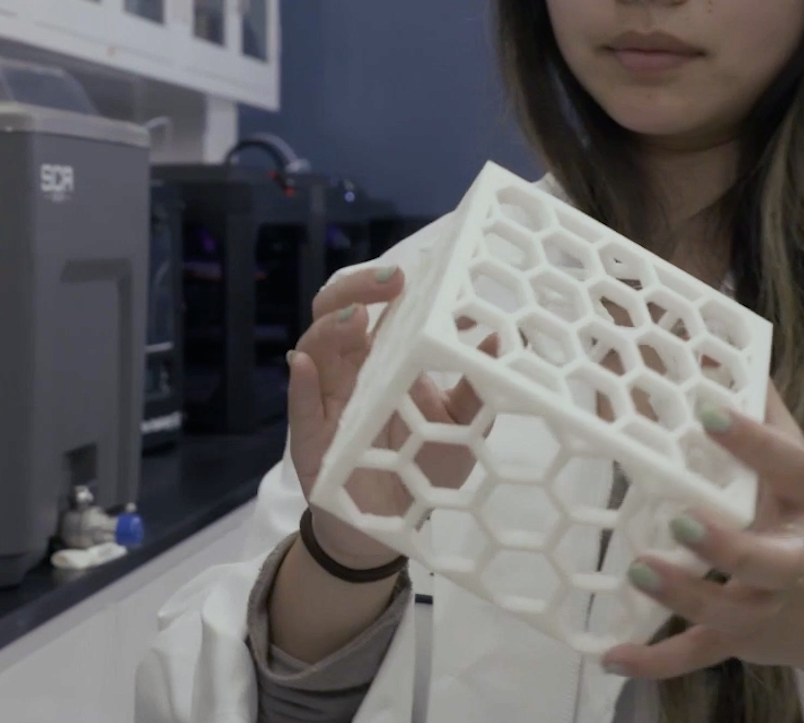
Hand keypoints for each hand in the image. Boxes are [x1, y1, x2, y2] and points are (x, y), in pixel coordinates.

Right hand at [288, 266, 488, 568]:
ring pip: (314, 350)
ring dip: (330, 329)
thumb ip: (476, 384)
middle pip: (335, 314)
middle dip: (355, 289)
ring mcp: (325, 403)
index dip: (385, 284)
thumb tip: (504, 335)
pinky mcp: (311, 441)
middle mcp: (348, 372)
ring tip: (355, 318)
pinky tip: (304, 365)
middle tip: (391, 282)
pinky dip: (299, 384)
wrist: (391, 529)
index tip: (418, 273)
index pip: (373, 306)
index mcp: (380, 359)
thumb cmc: (422, 468)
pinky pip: (299, 407)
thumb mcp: (460, 424)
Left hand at [600, 384, 803, 720]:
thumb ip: (762, 410)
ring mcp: (766, 609)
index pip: (790, 467)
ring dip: (682, 597)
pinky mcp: (741, 642)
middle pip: (769, 562)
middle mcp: (793, 562)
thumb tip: (719, 339)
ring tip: (639, 568)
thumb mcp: (794, 468)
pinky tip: (609, 656)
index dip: (754, 441)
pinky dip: (654, 661)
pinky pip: (697, 656)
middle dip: (727, 545)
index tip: (707, 413)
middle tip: (680, 519)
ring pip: (729, 613)